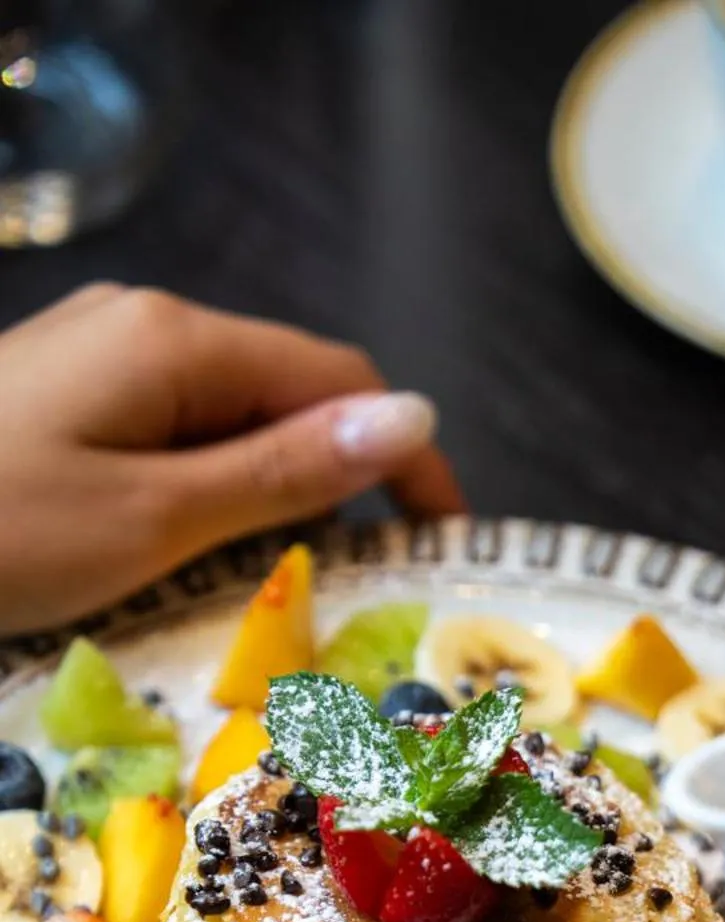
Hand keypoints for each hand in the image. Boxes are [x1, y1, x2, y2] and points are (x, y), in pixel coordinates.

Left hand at [0, 285, 462, 634]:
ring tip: (290, 579)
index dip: (408, 455)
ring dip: (279, 490)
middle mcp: (149, 329)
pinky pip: (177, 433)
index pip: (340, 379)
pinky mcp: (69, 398)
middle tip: (369, 580)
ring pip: (233, 417)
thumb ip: (286, 469)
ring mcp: (103, 359)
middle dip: (346, 477)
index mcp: (180, 343)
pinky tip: (206, 550)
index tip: (446, 540)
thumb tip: (411, 419)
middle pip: (289, 391)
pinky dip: (216, 491)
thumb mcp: (158, 517)